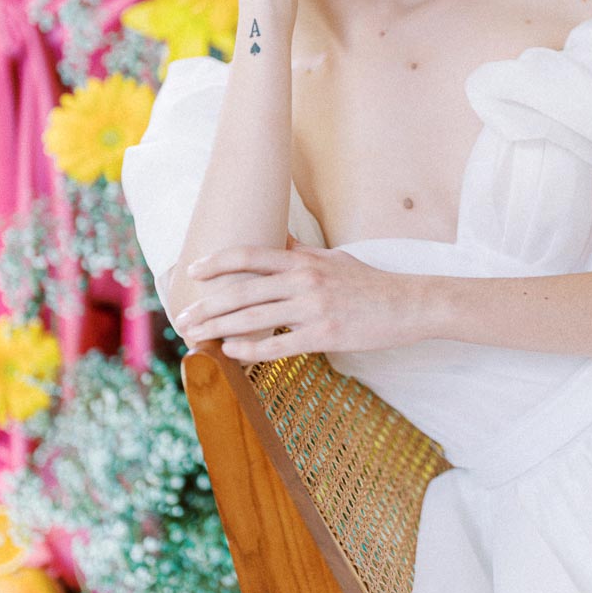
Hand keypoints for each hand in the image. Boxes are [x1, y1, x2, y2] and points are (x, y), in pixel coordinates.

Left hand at [173, 241, 423, 360]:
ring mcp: (313, 308)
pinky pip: (278, 344)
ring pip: (254, 317)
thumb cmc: (368, 282)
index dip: (218, 262)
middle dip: (208, 305)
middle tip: (183, 317)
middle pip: (243, 290)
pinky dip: (250, 349)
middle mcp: (304, 280)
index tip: (193, 271)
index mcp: (303, 260)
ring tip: (196, 337)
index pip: (250, 255)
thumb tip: (275, 240)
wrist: (408, 304)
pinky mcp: (324, 335)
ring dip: (219, 328)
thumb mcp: (332, 258)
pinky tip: (230, 352)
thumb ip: (300, 252)